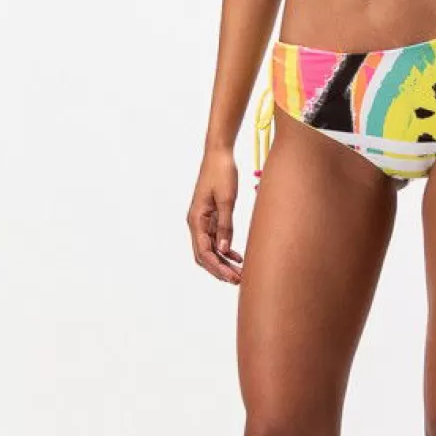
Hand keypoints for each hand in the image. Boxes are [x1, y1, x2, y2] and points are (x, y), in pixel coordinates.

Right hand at [187, 148, 244, 284]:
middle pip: (204, 255)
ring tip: (240, 273)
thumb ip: (225, 225)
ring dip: (223, 262)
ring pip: (210, 249)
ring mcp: (202, 221)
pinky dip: (225, 250)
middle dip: (219, 270)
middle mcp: (196, 223)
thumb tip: (225, 250)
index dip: (217, 268)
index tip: (232, 277)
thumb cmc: (221, 173)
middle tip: (238, 280)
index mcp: (196, 219)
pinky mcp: (210, 217)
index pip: (204, 252)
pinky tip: (238, 257)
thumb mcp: (227, 200)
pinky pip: (215, 239)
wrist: (219, 154)